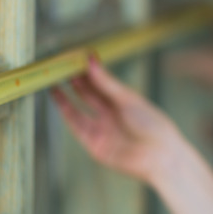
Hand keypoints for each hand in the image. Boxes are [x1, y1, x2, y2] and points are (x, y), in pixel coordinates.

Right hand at [51, 56, 183, 182]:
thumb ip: (106, 82)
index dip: (86, 71)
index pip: (100, 82)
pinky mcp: (95, 145)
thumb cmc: (151, 123)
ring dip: (65, 98)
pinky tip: (59, 100)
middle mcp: (111, 115)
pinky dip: (67, 114)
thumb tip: (90, 60)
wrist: (159, 155)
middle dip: (73, 82)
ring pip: (79, 111)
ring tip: (53, 82)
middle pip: (88, 95)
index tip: (73, 58)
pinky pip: (77, 127)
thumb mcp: (127, 99)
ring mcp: (102, 130)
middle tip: (59, 67)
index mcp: (123, 101)